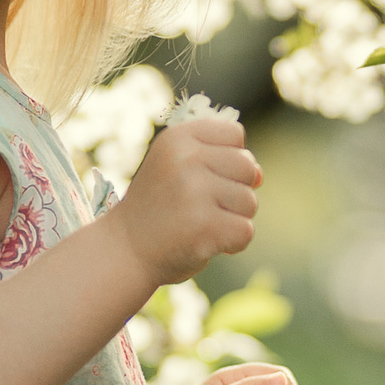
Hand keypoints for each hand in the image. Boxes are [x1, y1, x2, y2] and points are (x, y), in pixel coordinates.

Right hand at [106, 116, 260, 284]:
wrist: (125, 250)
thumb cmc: (160, 207)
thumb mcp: (180, 167)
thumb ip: (221, 159)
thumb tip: (259, 175)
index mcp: (178, 137)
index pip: (235, 134)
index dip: (228, 160)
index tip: (201, 177)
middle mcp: (185, 159)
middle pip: (248, 167)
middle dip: (235, 191)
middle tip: (200, 206)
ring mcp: (194, 192)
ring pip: (250, 201)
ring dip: (232, 219)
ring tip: (198, 224)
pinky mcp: (204, 226)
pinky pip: (246, 231)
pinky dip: (232, 243)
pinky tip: (205, 242)